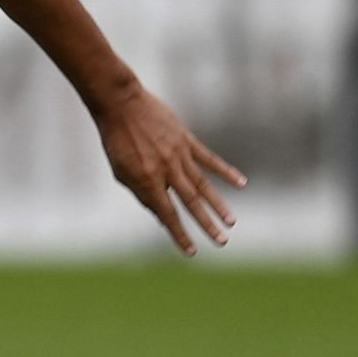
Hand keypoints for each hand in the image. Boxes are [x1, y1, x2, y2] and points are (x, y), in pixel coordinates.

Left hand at [94, 85, 245, 255]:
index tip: (192, 252)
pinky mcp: (187, 140)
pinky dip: (226, 172)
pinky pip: (209, 159)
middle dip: (206, 224)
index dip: (179, 234)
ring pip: (203, 184)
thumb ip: (141, 192)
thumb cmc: (116, 140)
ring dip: (218, 205)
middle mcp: (166, 170)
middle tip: (222, 242)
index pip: (167, 214)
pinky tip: (241, 183)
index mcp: (147, 180)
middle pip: (191, 202)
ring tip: (231, 222)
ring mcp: (179, 154)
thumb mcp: (121, 171)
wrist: (120, 104)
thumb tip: (159, 211)